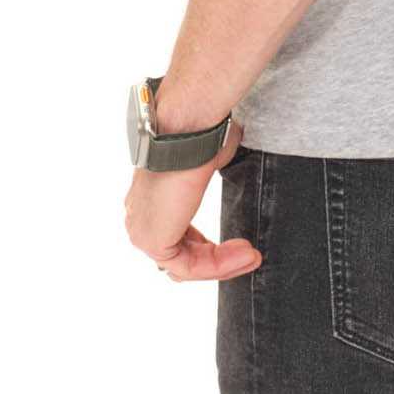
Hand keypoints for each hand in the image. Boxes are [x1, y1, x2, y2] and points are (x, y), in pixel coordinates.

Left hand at [123, 127, 261, 282]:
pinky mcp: (153, 241)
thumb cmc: (198, 133)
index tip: (239, 245)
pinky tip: (244, 254)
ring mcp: (143, 231)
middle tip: (249, 255)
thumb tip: (219, 164)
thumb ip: (204, 177)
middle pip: (180, 256)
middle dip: (217, 260)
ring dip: (223, 264)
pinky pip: (189, 266)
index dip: (208, 247)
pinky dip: (219, 265)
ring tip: (252, 256)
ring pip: (185, 264)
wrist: (188, 127)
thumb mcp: (206, 160)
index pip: (175, 238)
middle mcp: (141, 218)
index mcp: (150, 199)